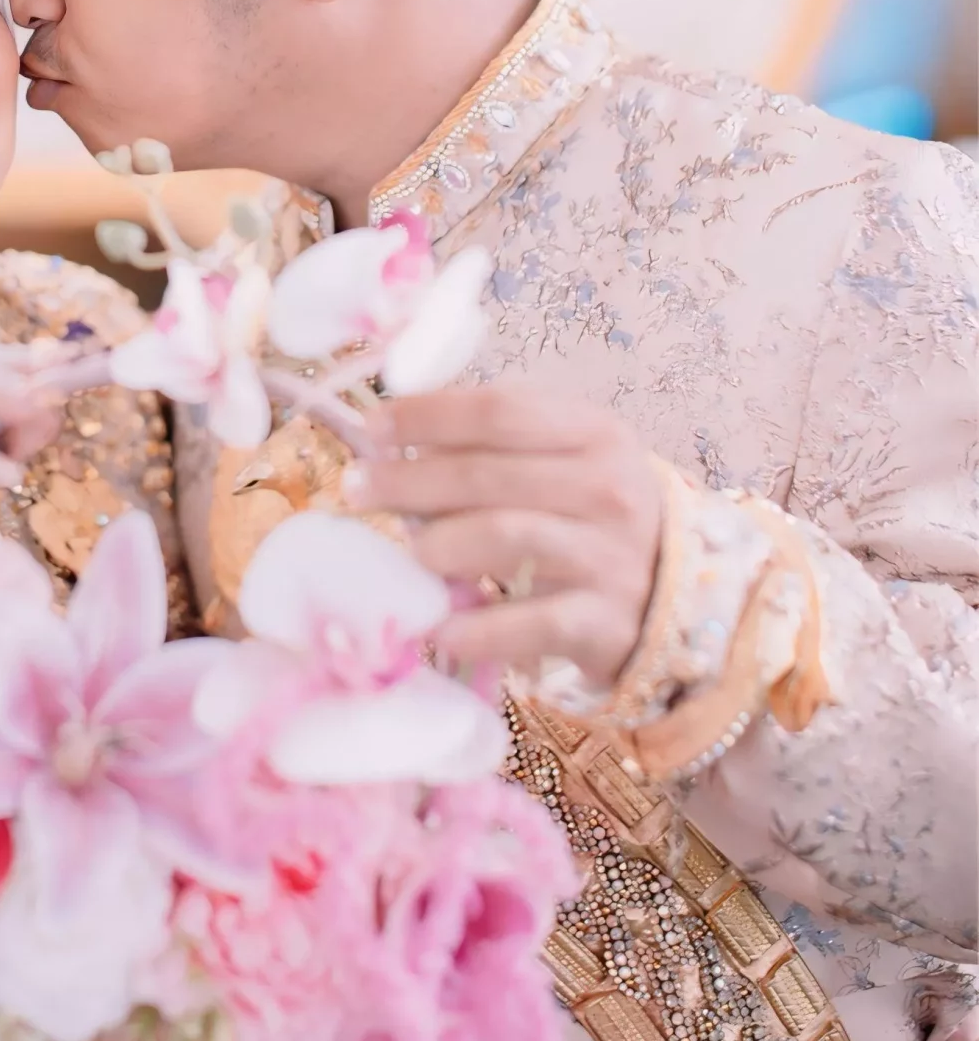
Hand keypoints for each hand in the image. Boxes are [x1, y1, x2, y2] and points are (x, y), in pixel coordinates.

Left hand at [342, 387, 663, 692]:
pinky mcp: (605, 623)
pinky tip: (440, 628)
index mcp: (596, 434)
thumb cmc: (596, 518)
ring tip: (408, 552)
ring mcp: (609, 558)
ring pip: (503, 538)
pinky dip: (479, 627)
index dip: (427, 416)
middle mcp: (608, 490)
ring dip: (436, 545)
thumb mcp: (568, 461)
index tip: (374, 427)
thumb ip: (496, 444)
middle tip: (358, 489)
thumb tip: (393, 437)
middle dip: (408, 481)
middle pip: (487, 475)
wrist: (683, 598)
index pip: (500, 412)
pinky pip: (530, 623)